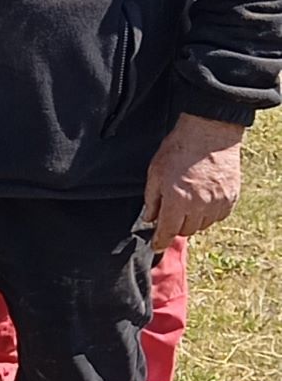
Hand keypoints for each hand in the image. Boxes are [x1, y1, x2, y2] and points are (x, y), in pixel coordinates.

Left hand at [142, 112, 245, 250]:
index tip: (156, 247)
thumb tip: (149, 218)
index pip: (167, 231)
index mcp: (176, 200)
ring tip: (186, 204)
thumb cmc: (178, 150)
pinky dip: (208, 214)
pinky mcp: (230, 198)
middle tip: (170, 215)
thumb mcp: (155, 173)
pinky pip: (217, 216)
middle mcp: (198, 206)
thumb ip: (152, 199)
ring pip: (202, 225)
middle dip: (175, 227)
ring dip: (192, 221)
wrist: (209, 134)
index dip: (160, 241)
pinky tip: (202, 201)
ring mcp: (217, 203)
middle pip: (186, 230)